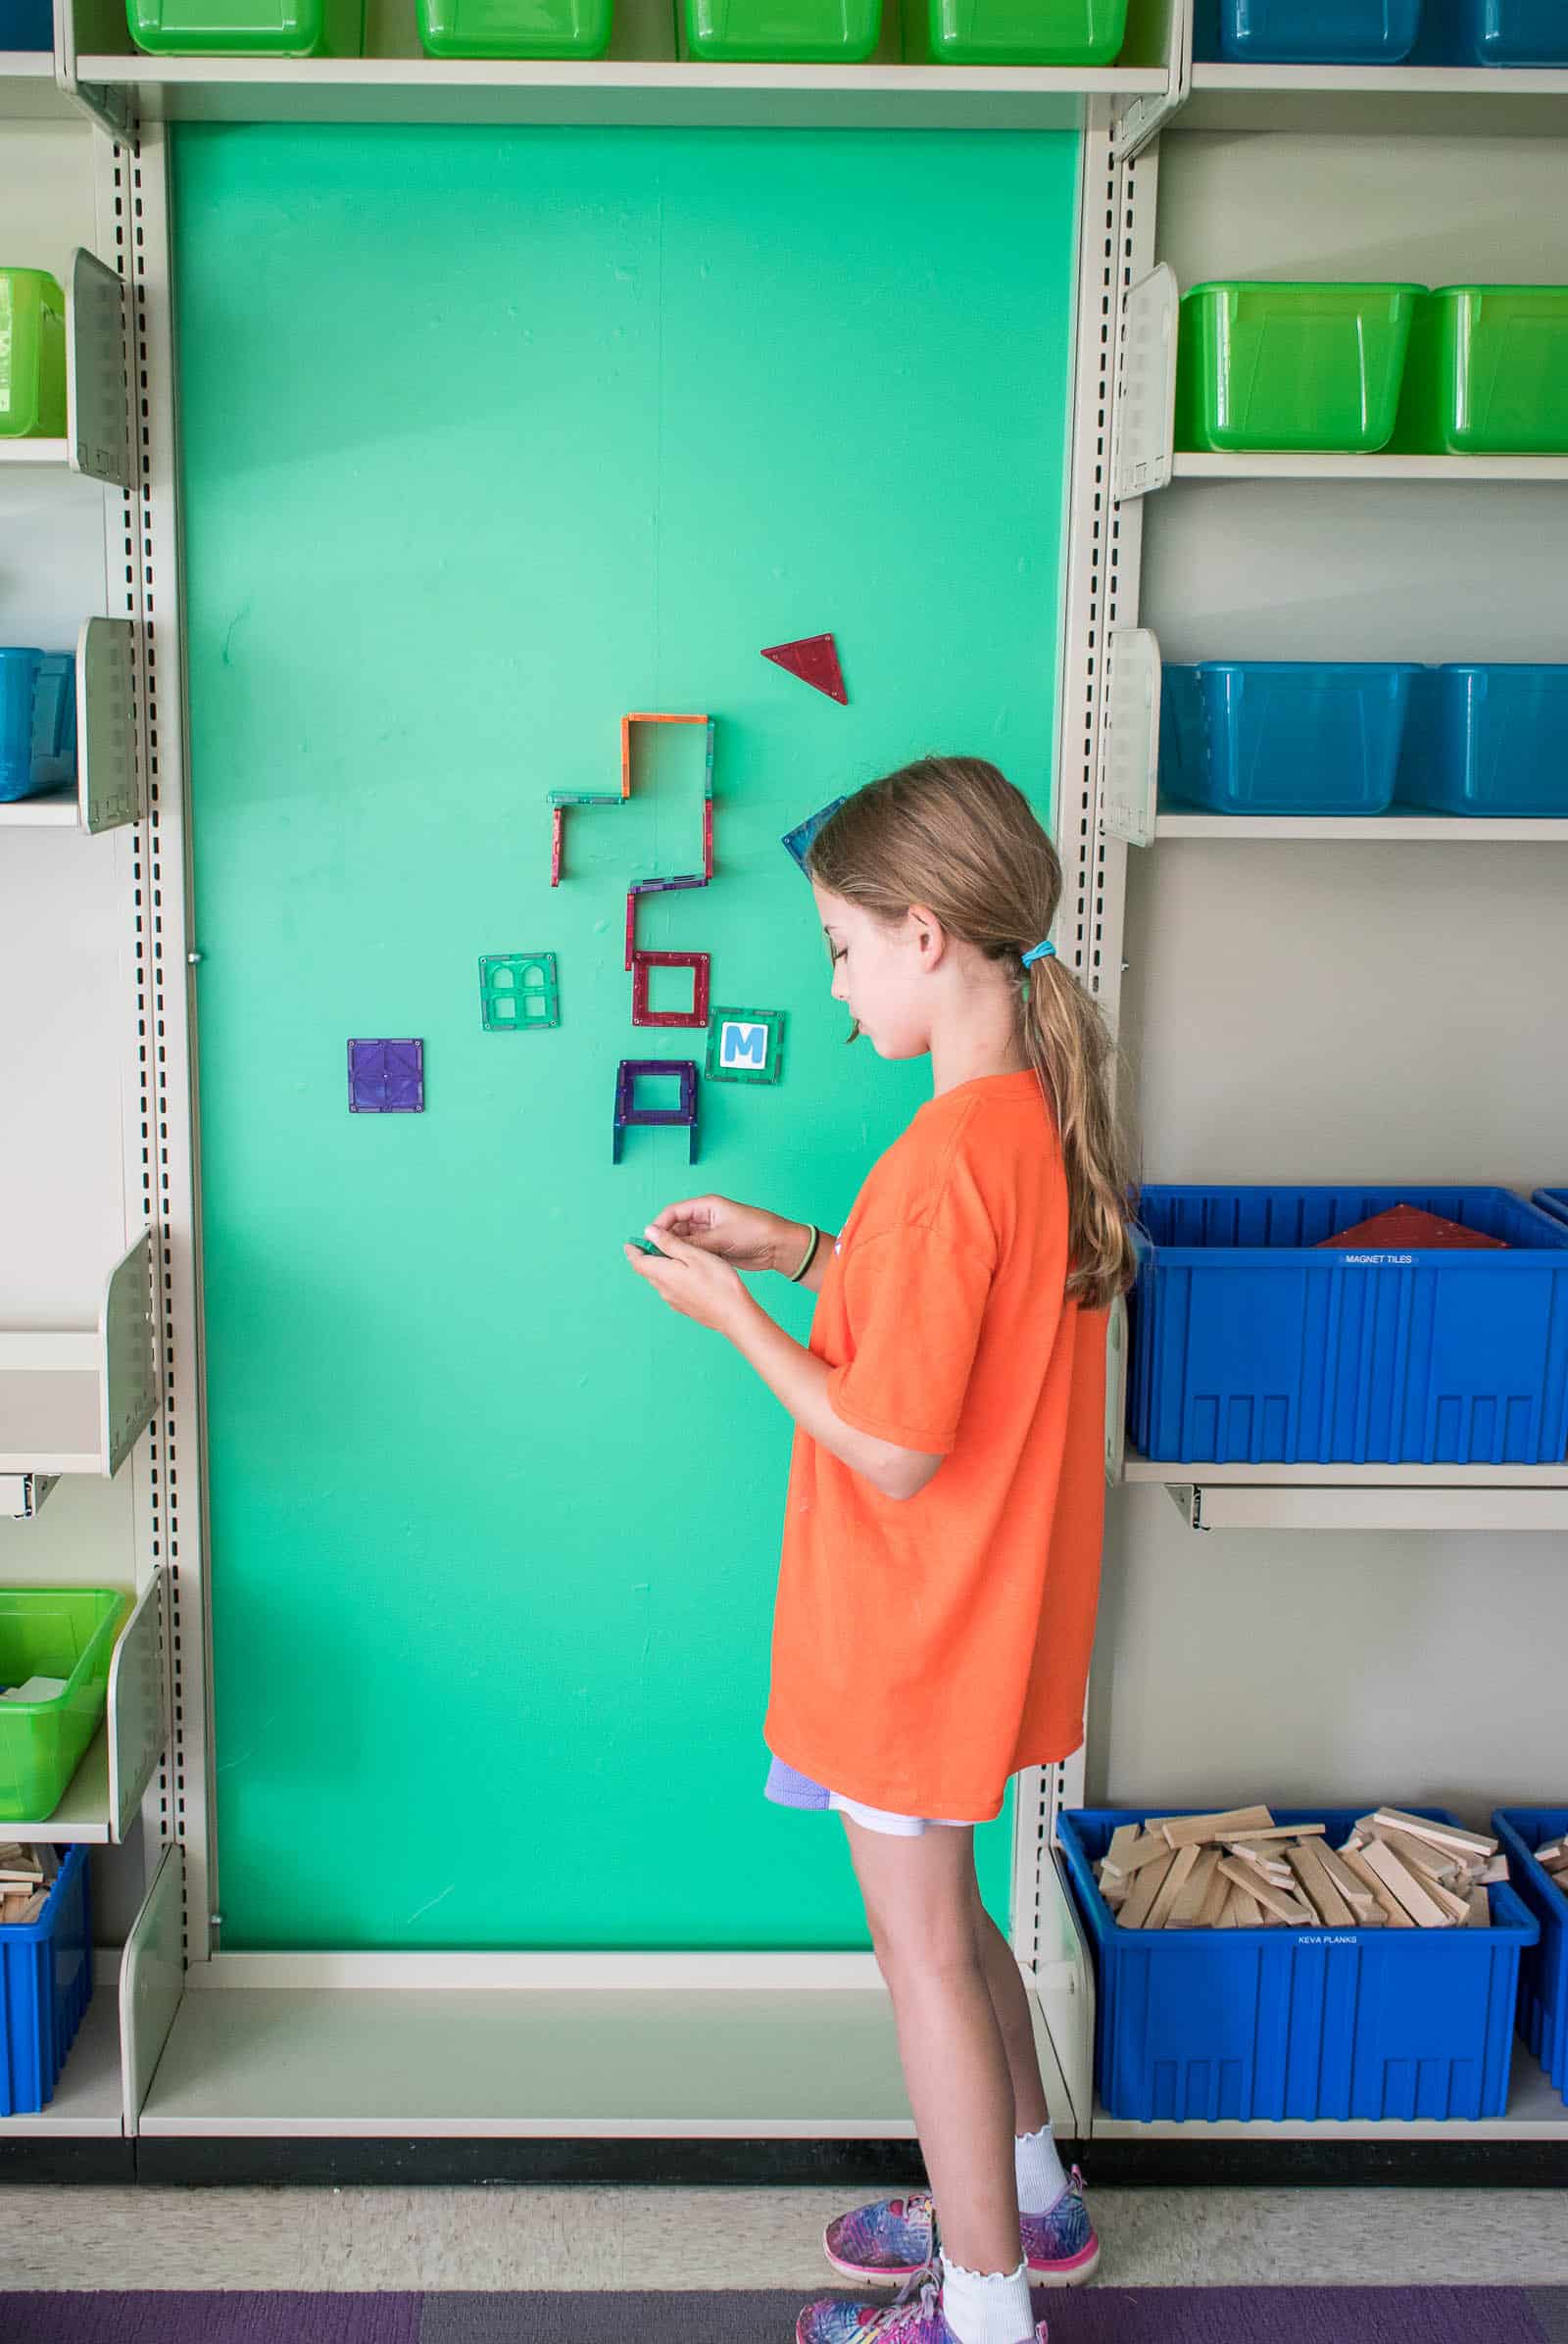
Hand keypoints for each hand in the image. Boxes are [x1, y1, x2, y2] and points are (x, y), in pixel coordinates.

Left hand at [624, 1224, 754, 1336]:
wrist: (734, 1314)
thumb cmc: (718, 1282)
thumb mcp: (693, 1254)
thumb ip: (669, 1243)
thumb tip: (649, 1232)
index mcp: (663, 1274)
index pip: (638, 1262)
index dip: (633, 1250)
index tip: (631, 1242)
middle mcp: (664, 1290)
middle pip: (648, 1271)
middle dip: (647, 1256)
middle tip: (652, 1243)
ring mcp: (674, 1301)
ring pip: (660, 1280)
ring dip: (660, 1267)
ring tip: (671, 1255)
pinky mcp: (684, 1307)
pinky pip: (671, 1289)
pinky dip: (672, 1277)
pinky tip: (686, 1273)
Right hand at [646, 1194, 801, 1277]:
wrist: (778, 1247)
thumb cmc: (754, 1232)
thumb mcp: (719, 1237)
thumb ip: (690, 1241)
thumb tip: (663, 1241)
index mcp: (706, 1206)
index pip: (673, 1212)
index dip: (659, 1225)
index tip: (649, 1241)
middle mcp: (705, 1218)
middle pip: (676, 1228)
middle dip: (666, 1241)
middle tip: (656, 1257)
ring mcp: (710, 1233)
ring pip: (684, 1242)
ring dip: (677, 1252)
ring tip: (667, 1266)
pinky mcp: (715, 1247)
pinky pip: (695, 1252)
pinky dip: (689, 1259)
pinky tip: (682, 1269)